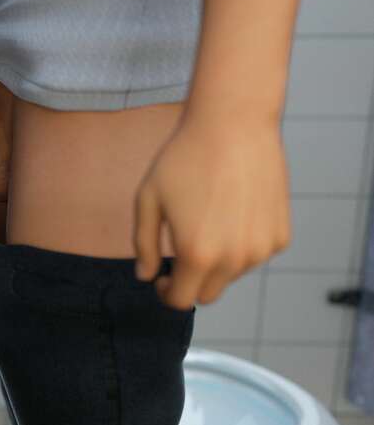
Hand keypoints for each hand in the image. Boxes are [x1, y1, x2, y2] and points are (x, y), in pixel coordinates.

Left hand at [133, 118, 291, 308]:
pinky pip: (255, 254)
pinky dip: (241, 246)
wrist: (234, 124)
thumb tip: (145, 276)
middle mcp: (234, 259)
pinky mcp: (281, 235)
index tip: (160, 277)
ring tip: (206, 222)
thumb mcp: (148, 200)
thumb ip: (143, 244)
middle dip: (189, 282)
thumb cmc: (184, 159)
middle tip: (178, 259)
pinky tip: (231, 214)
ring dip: (216, 262)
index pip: (180, 300)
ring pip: (232, 274)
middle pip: (208, 294)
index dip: (165, 293)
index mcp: (197, 255)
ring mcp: (262, 249)